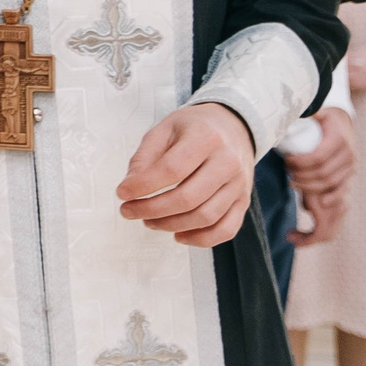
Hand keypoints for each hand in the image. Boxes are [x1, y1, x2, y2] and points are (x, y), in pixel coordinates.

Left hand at [116, 104, 256, 246]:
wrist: (232, 126)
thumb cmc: (194, 128)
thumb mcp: (164, 129)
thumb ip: (144, 157)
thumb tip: (130, 186)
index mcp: (206, 137)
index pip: (172, 169)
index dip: (143, 186)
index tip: (122, 193)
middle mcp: (227, 162)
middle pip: (188, 198)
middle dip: (151, 210)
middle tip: (129, 211)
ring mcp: (239, 184)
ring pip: (206, 217)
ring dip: (171, 225)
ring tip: (148, 220)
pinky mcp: (244, 201)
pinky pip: (226, 229)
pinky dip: (200, 239)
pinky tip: (178, 235)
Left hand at [283, 106, 353, 197]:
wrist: (343, 124)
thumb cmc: (325, 120)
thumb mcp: (318, 113)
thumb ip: (307, 114)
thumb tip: (292, 113)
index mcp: (339, 139)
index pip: (318, 157)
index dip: (300, 162)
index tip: (287, 160)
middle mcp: (348, 154)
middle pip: (323, 172)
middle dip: (302, 175)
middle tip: (287, 171)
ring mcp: (351, 166)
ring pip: (330, 183)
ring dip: (309, 186)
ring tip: (292, 182)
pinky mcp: (350, 175)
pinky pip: (343, 190)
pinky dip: (332, 197)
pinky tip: (320, 201)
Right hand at [291, 177, 348, 246]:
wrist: (304, 164)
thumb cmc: (307, 170)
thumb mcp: (312, 186)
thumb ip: (315, 197)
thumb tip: (308, 209)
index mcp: (341, 201)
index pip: (334, 226)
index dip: (318, 233)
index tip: (298, 232)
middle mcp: (341, 207)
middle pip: (330, 234)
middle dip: (311, 238)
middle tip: (290, 236)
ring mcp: (334, 211)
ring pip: (324, 235)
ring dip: (305, 239)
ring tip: (289, 236)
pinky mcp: (323, 213)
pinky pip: (317, 234)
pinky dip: (305, 239)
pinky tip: (290, 235)